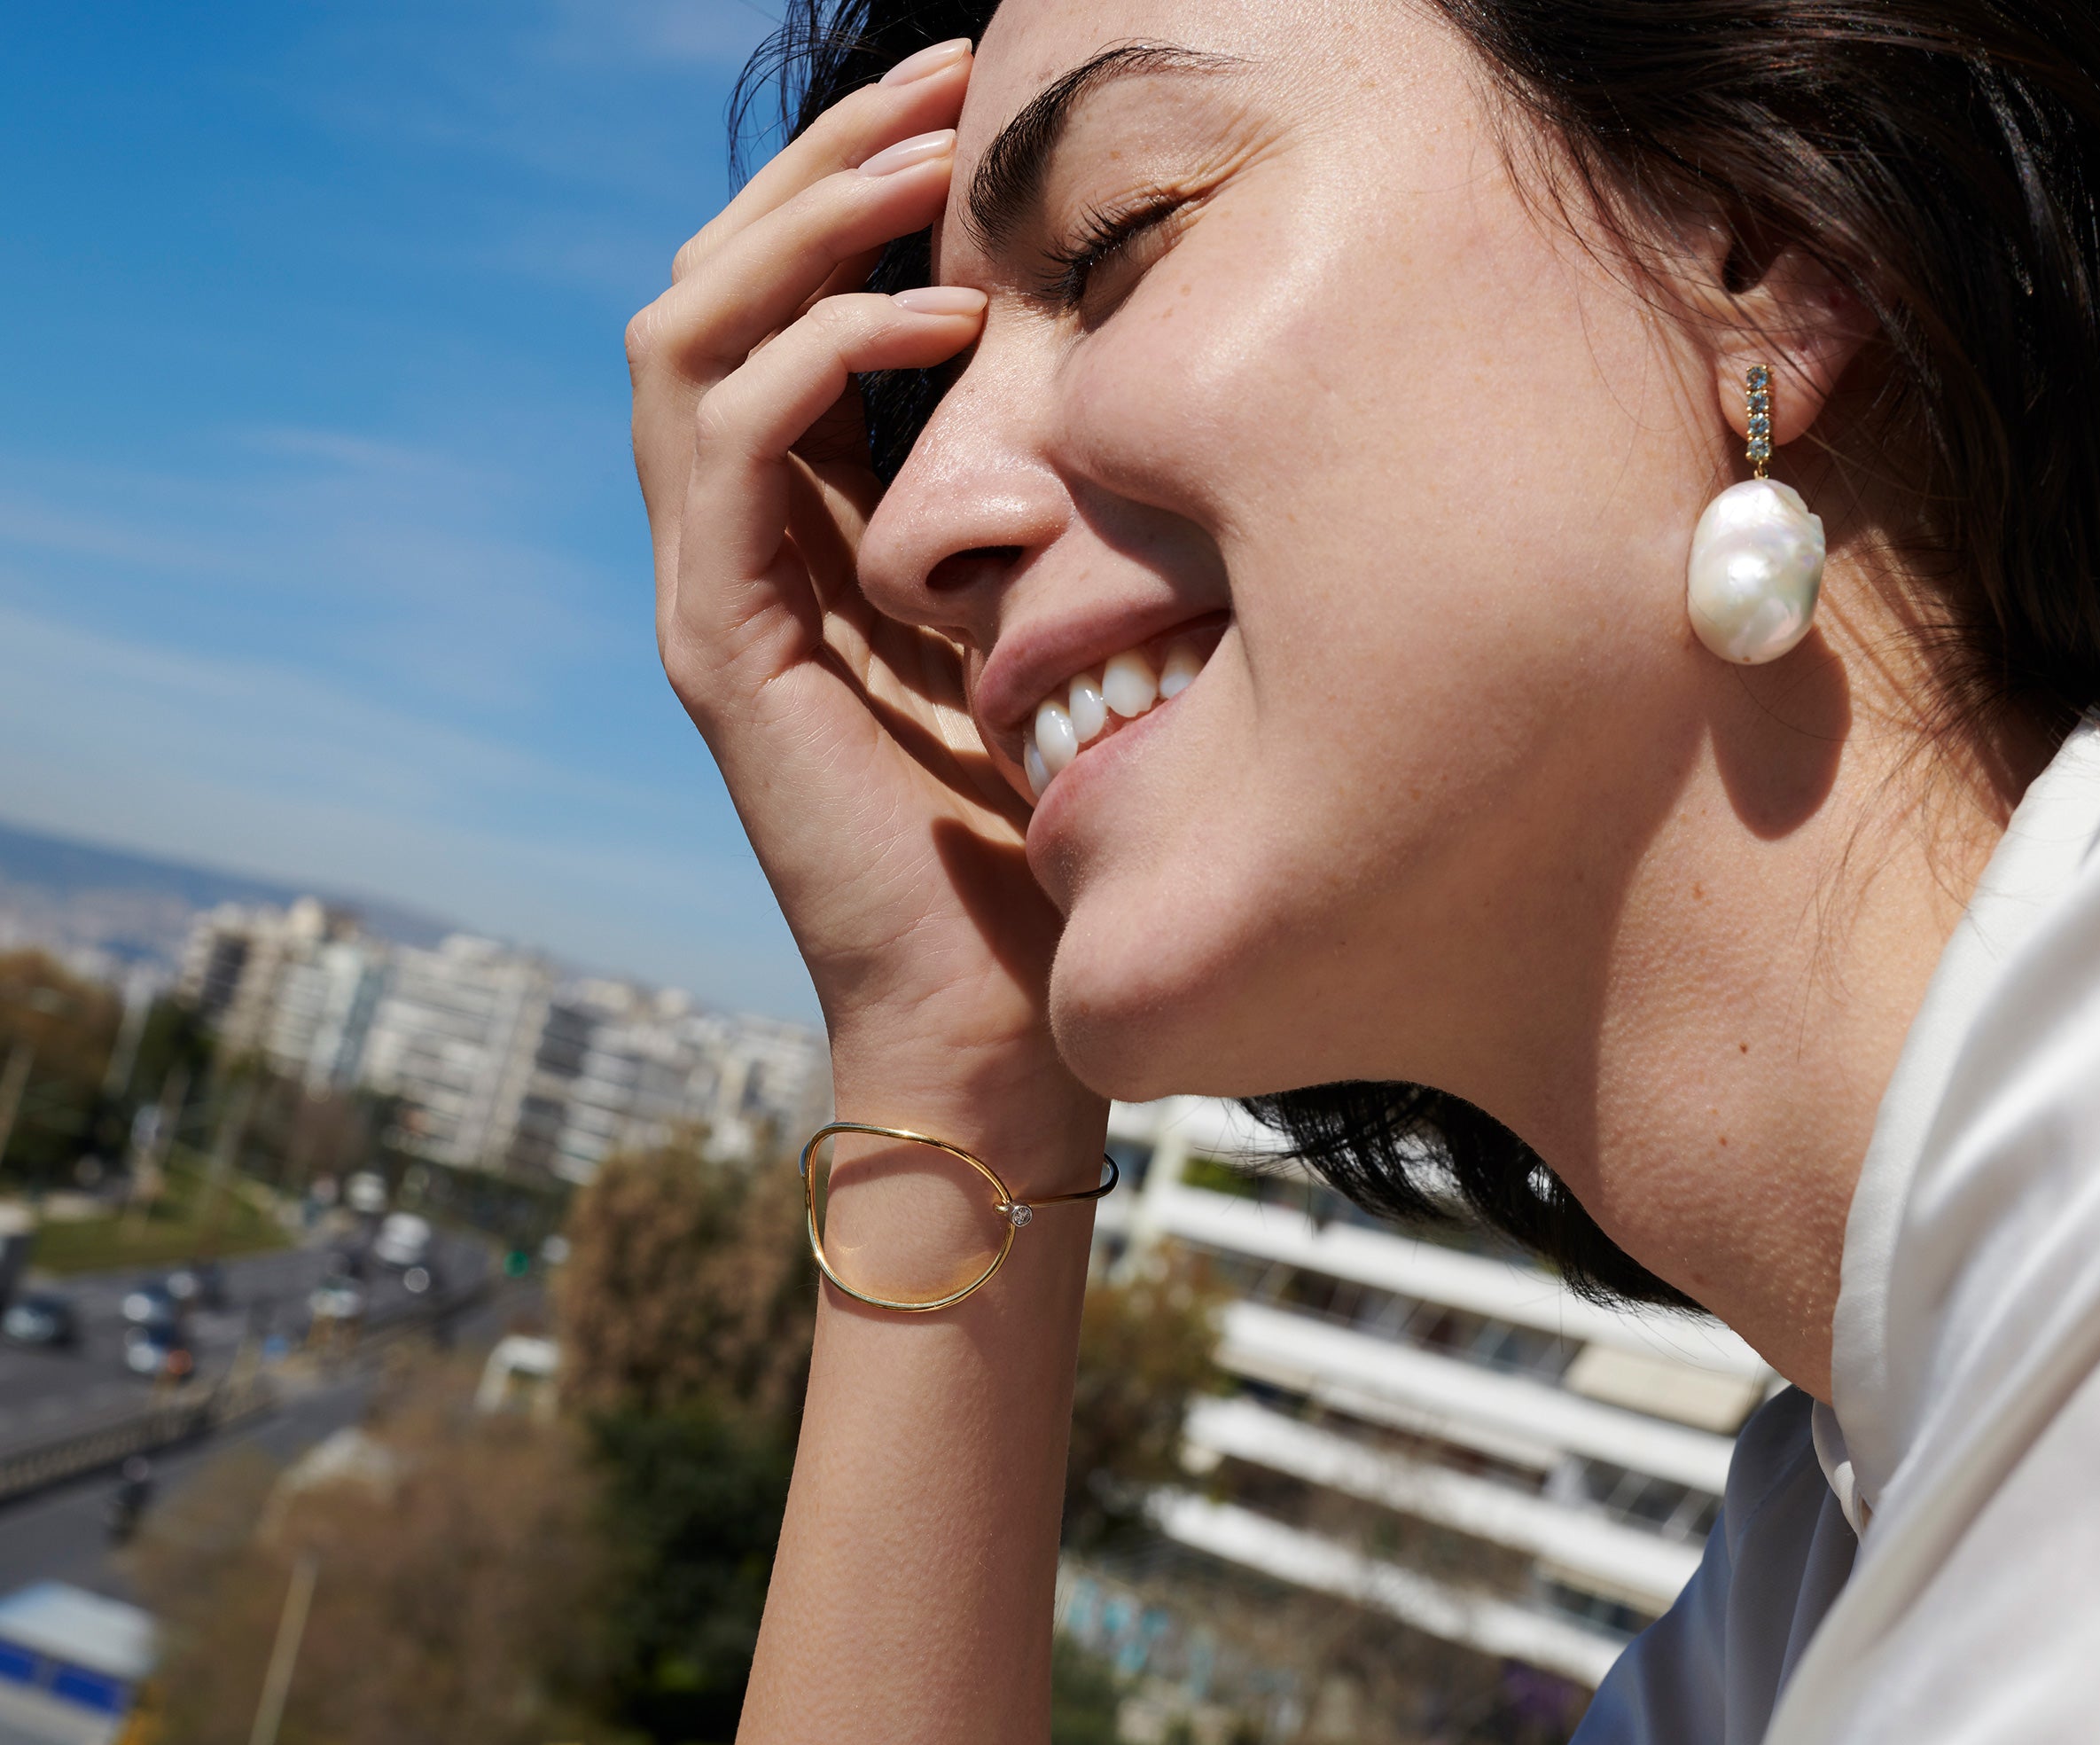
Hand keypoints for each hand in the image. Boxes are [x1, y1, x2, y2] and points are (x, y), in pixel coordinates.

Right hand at [627, 44, 1091, 1118]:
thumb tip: (1119, 366)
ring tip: (932, 165)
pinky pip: (731, 449)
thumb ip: (1034, 498)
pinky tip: (936, 325)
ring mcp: (717, 591)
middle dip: (824, 166)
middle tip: (946, 83)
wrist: (998, 1005)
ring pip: (688, 337)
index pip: (779, 306)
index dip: (854, 190)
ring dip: (805, 229)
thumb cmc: (1047, 821)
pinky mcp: (722, 648)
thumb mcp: (1054, 615)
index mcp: (810, 526)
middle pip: (714, 287)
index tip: (972, 107)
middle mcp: (740, 542)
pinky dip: (817, 359)